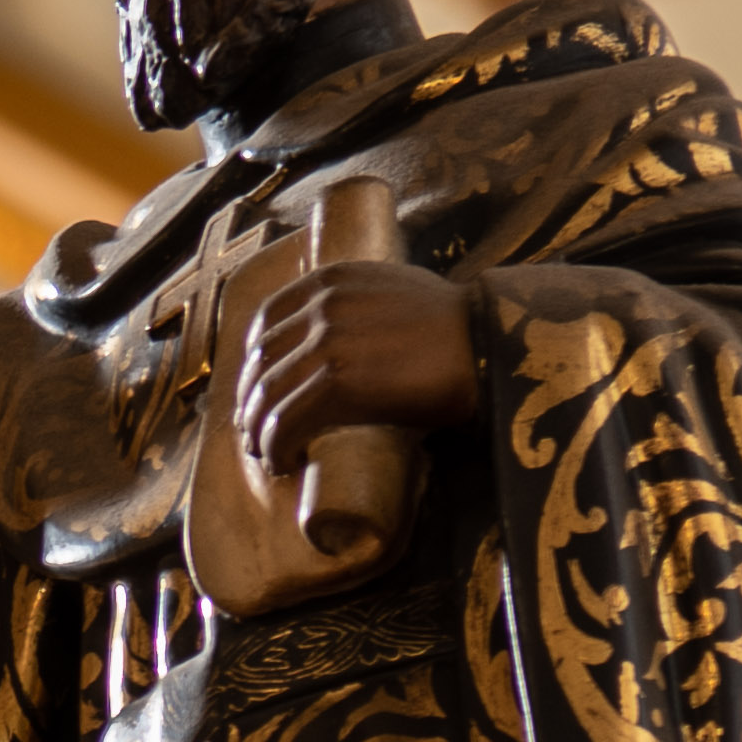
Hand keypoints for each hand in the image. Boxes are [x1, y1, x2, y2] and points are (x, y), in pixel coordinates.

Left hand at [233, 262, 481, 477]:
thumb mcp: (393, 288)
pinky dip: (275, 446)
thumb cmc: (455, 325)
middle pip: (260, 363)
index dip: (253, 363)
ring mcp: (327, 342)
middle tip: (254, 432)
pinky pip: (287, 421)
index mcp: (330, 280)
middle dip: (251, 402)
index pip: (265, 323)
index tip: (257, 390)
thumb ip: (356, 301)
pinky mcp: (340, 381)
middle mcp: (321, 306)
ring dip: (259, 432)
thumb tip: (334, 335)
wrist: (490, 343)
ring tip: (266, 454)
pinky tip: (281, 461)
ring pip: (268, 396)